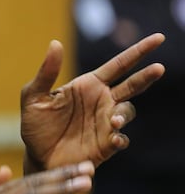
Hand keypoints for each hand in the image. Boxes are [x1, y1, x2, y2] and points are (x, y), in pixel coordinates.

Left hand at [20, 33, 164, 169]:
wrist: (35, 155)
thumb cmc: (35, 124)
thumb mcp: (34, 97)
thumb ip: (46, 73)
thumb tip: (55, 43)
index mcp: (88, 85)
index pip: (118, 65)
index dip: (138, 51)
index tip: (158, 38)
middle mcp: (102, 101)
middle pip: (132, 85)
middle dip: (146, 76)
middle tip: (159, 68)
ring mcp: (105, 123)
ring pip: (127, 111)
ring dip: (124, 113)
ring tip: (115, 120)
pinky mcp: (105, 145)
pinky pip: (121, 139)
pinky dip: (120, 137)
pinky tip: (114, 137)